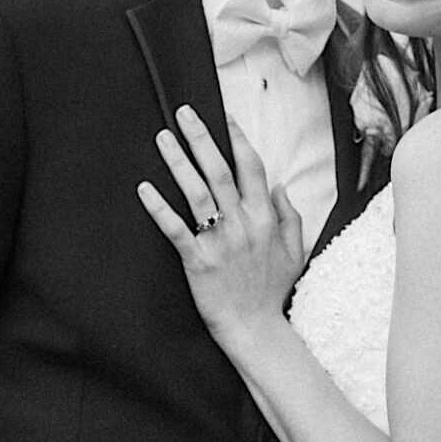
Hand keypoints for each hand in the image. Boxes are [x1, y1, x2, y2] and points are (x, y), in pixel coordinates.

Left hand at [137, 106, 306, 339]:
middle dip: (202, 138)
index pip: (252, 168)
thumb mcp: (295, 250)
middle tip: (184, 113)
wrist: (255, 328)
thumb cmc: (273, 290)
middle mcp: (243, 224)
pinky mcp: (197, 260)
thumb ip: (290, 216)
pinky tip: (145, 188)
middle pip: (220, 171)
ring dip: (178, 162)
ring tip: (163, 138)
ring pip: (197, 192)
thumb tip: (280, 186)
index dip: (238, 139)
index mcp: (266, 218)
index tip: (225, 116)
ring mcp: (220, 241)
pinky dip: (160, 208)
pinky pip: (176, 229)